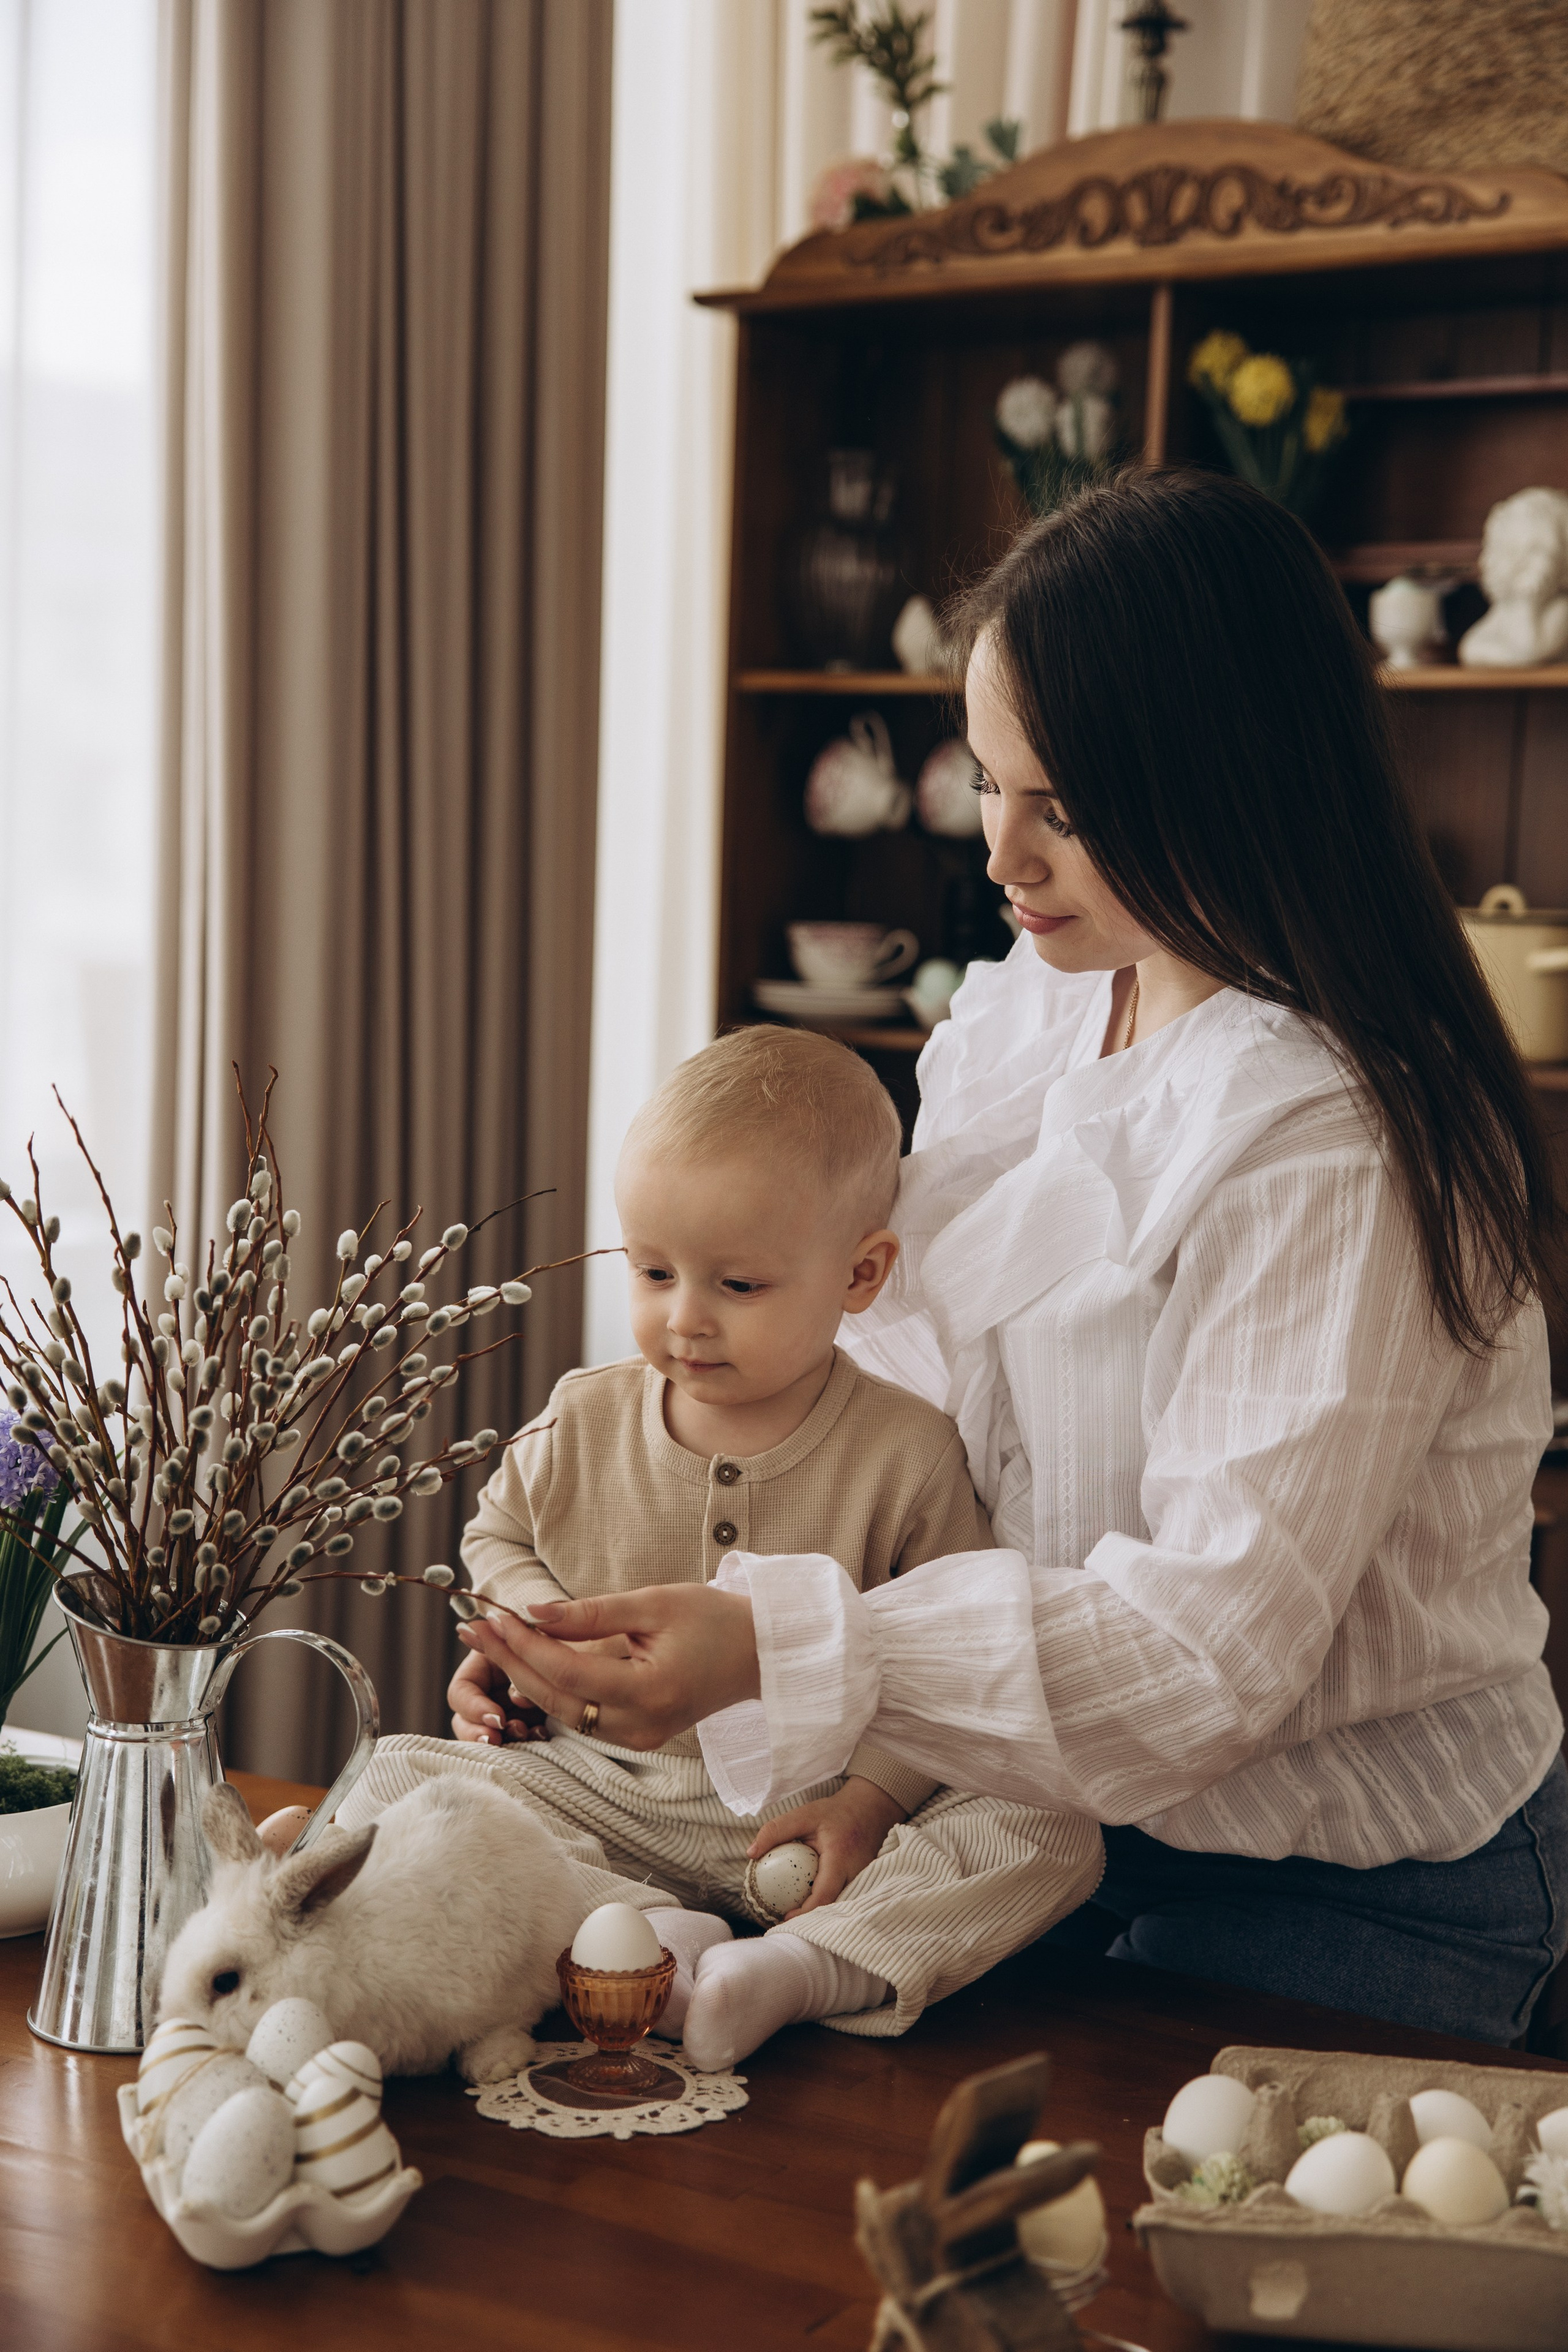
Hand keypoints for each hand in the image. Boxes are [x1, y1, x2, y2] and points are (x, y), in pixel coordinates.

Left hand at [456, 1583, 759, 1750]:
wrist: (759, 1654)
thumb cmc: (714, 1620)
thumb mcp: (654, 1603)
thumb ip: (591, 1612)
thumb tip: (533, 1611)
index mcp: (650, 1693)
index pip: (568, 1672)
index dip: (525, 1644)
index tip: (492, 1614)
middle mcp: (641, 1726)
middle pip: (556, 1698)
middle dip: (511, 1661)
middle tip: (474, 1627)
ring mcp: (638, 1737)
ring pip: (563, 1711)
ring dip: (525, 1675)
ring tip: (491, 1639)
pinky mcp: (636, 1735)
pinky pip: (581, 1714)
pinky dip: (552, 1687)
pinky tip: (527, 1660)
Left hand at [746, 1777, 905, 1913]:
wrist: (869, 1808)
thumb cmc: (834, 1812)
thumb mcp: (803, 1815)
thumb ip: (775, 1830)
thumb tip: (751, 1853)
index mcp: (840, 1857)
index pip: (824, 1894)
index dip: (805, 1911)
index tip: (785, 1917)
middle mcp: (856, 1873)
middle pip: (833, 1906)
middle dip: (811, 1918)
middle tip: (787, 1920)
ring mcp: (863, 1880)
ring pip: (840, 1905)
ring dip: (820, 1912)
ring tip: (797, 1914)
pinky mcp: (864, 1882)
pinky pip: (845, 1897)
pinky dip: (829, 1902)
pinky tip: (813, 1902)